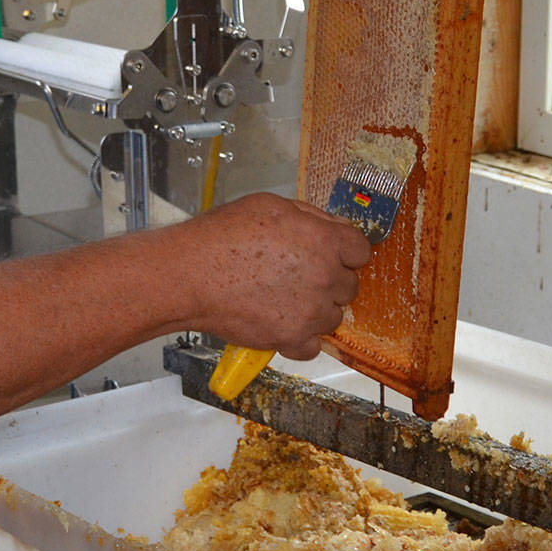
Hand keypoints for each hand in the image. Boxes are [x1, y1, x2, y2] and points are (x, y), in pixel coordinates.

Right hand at [178, 192, 372, 358]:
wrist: (190, 275)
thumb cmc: (222, 237)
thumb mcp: (271, 206)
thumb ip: (311, 217)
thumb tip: (334, 228)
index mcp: (325, 240)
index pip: (361, 251)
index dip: (344, 251)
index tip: (332, 254)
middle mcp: (325, 277)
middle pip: (349, 286)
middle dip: (329, 280)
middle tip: (299, 275)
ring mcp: (311, 311)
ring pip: (333, 316)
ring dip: (315, 310)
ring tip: (284, 298)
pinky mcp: (292, 339)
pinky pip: (313, 345)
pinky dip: (300, 338)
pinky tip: (281, 322)